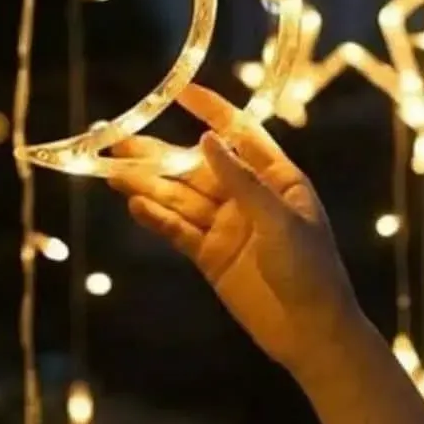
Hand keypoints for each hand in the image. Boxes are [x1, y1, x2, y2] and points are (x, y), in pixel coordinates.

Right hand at [108, 84, 359, 378]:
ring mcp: (226, 225)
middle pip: (197, 167)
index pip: (239, 133)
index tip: (179, 91)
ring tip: (112, 172)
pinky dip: (156, 218)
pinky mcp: (210, 255)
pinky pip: (178, 231)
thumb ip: (241, 181)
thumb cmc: (311, 269)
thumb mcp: (279, 219)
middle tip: (120, 141)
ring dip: (149, 184)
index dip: (210, 110)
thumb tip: (208, 140)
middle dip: (160, 154)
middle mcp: (248, 196)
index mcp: (276, 177)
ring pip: (181, 198)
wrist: (311, 332)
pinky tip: (134, 204)